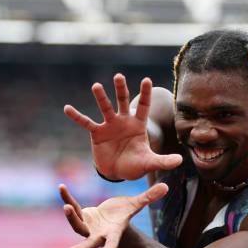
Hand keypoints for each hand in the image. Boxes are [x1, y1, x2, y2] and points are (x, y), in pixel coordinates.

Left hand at [59, 182, 167, 247]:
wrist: (109, 216)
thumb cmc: (123, 213)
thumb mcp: (135, 204)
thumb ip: (149, 197)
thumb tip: (166, 186)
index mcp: (113, 232)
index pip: (112, 242)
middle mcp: (98, 233)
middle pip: (89, 243)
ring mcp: (87, 227)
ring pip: (76, 224)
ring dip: (71, 216)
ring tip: (67, 206)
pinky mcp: (80, 217)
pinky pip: (72, 208)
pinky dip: (67, 198)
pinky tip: (62, 187)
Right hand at [64, 74, 181, 180]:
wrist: (118, 171)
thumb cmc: (135, 164)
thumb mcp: (150, 163)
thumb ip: (164, 161)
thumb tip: (180, 161)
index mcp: (138, 125)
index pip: (143, 106)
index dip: (145, 94)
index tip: (147, 80)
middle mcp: (123, 121)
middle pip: (122, 101)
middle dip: (121, 89)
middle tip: (119, 76)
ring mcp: (109, 125)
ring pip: (105, 108)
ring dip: (100, 97)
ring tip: (96, 86)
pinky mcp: (97, 133)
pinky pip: (86, 123)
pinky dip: (77, 116)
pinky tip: (67, 108)